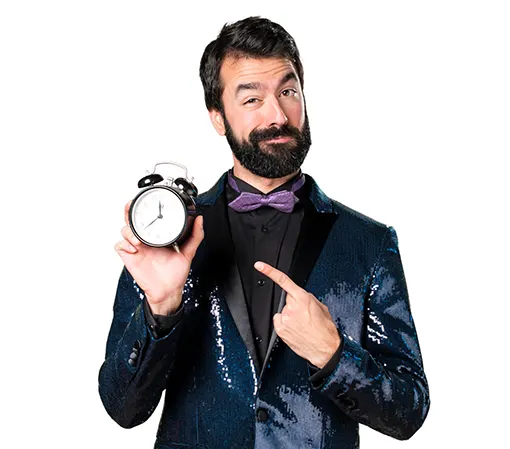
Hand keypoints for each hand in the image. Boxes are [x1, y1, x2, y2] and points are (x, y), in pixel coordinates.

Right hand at [114, 200, 203, 315]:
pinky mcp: (130, 257)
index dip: (142, 208)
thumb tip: (199, 220)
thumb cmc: (176, 273)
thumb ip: (195, 236)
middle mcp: (146, 240)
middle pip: (131, 221)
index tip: (143, 201)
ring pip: (124, 231)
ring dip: (129, 231)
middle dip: (128, 212)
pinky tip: (134, 248)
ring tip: (138, 239)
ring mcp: (137, 248)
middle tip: (131, 209)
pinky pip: (120, 246)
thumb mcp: (188, 253)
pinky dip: (124, 244)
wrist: (168, 290)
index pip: (147, 218)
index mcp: (157, 236)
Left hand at [254, 261, 340, 368]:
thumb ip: (308, 298)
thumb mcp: (321, 307)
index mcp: (303, 298)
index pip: (283, 281)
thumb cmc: (325, 330)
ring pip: (284, 311)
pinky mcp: (280, 329)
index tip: (259, 266)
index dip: (269, 271)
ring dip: (291, 316)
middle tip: (305, 315)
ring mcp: (284, 319)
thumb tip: (302, 297)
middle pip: (288, 299)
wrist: (325, 348)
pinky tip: (295, 329)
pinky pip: (279, 320)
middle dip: (295, 304)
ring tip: (302, 325)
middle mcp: (291, 307)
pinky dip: (285, 323)